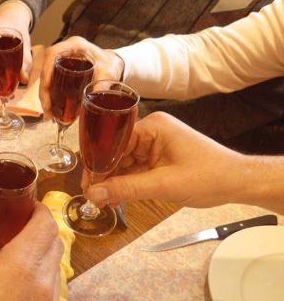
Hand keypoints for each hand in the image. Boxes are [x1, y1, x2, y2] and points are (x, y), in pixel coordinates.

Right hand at [0, 204, 62, 300]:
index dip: (39, 211)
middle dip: (40, 230)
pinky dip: (42, 273)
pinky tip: (19, 279)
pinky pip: (53, 284)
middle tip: (17, 228)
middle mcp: (44, 278)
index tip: (25, 207)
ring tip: (16, 254)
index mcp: (22, 262)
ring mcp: (49, 298)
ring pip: (56, 264)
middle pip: (55, 241)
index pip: (46, 224)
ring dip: (42, 252)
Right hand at [38, 36, 124, 118]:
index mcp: (74, 45)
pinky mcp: (61, 69)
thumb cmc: (111, 64)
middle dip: (44, 90)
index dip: (46, 72)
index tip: (46, 89)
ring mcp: (61, 60)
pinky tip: (53, 108)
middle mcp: (64, 51)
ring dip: (46, 95)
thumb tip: (92, 102)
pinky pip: (51, 81)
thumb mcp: (109, 73)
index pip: (52, 55)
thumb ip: (102, 85)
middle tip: (47, 109)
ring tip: (49, 113)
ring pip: (47, 77)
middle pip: (45, 68)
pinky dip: (51, 95)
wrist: (114, 64)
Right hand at [82, 112, 246, 207]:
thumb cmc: (210, 176)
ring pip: (124, 162)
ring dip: (114, 180)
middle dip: (104, 174)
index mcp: (153, 126)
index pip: (114, 140)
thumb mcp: (164, 184)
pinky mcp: (159, 157)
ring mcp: (155, 144)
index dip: (98, 162)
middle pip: (116, 151)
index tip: (86, 182)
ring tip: (101, 199)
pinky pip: (135, 168)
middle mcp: (152, 131)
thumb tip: (94, 194)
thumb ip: (126, 188)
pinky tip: (116, 196)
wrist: (239, 182)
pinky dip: (127, 182)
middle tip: (91, 194)